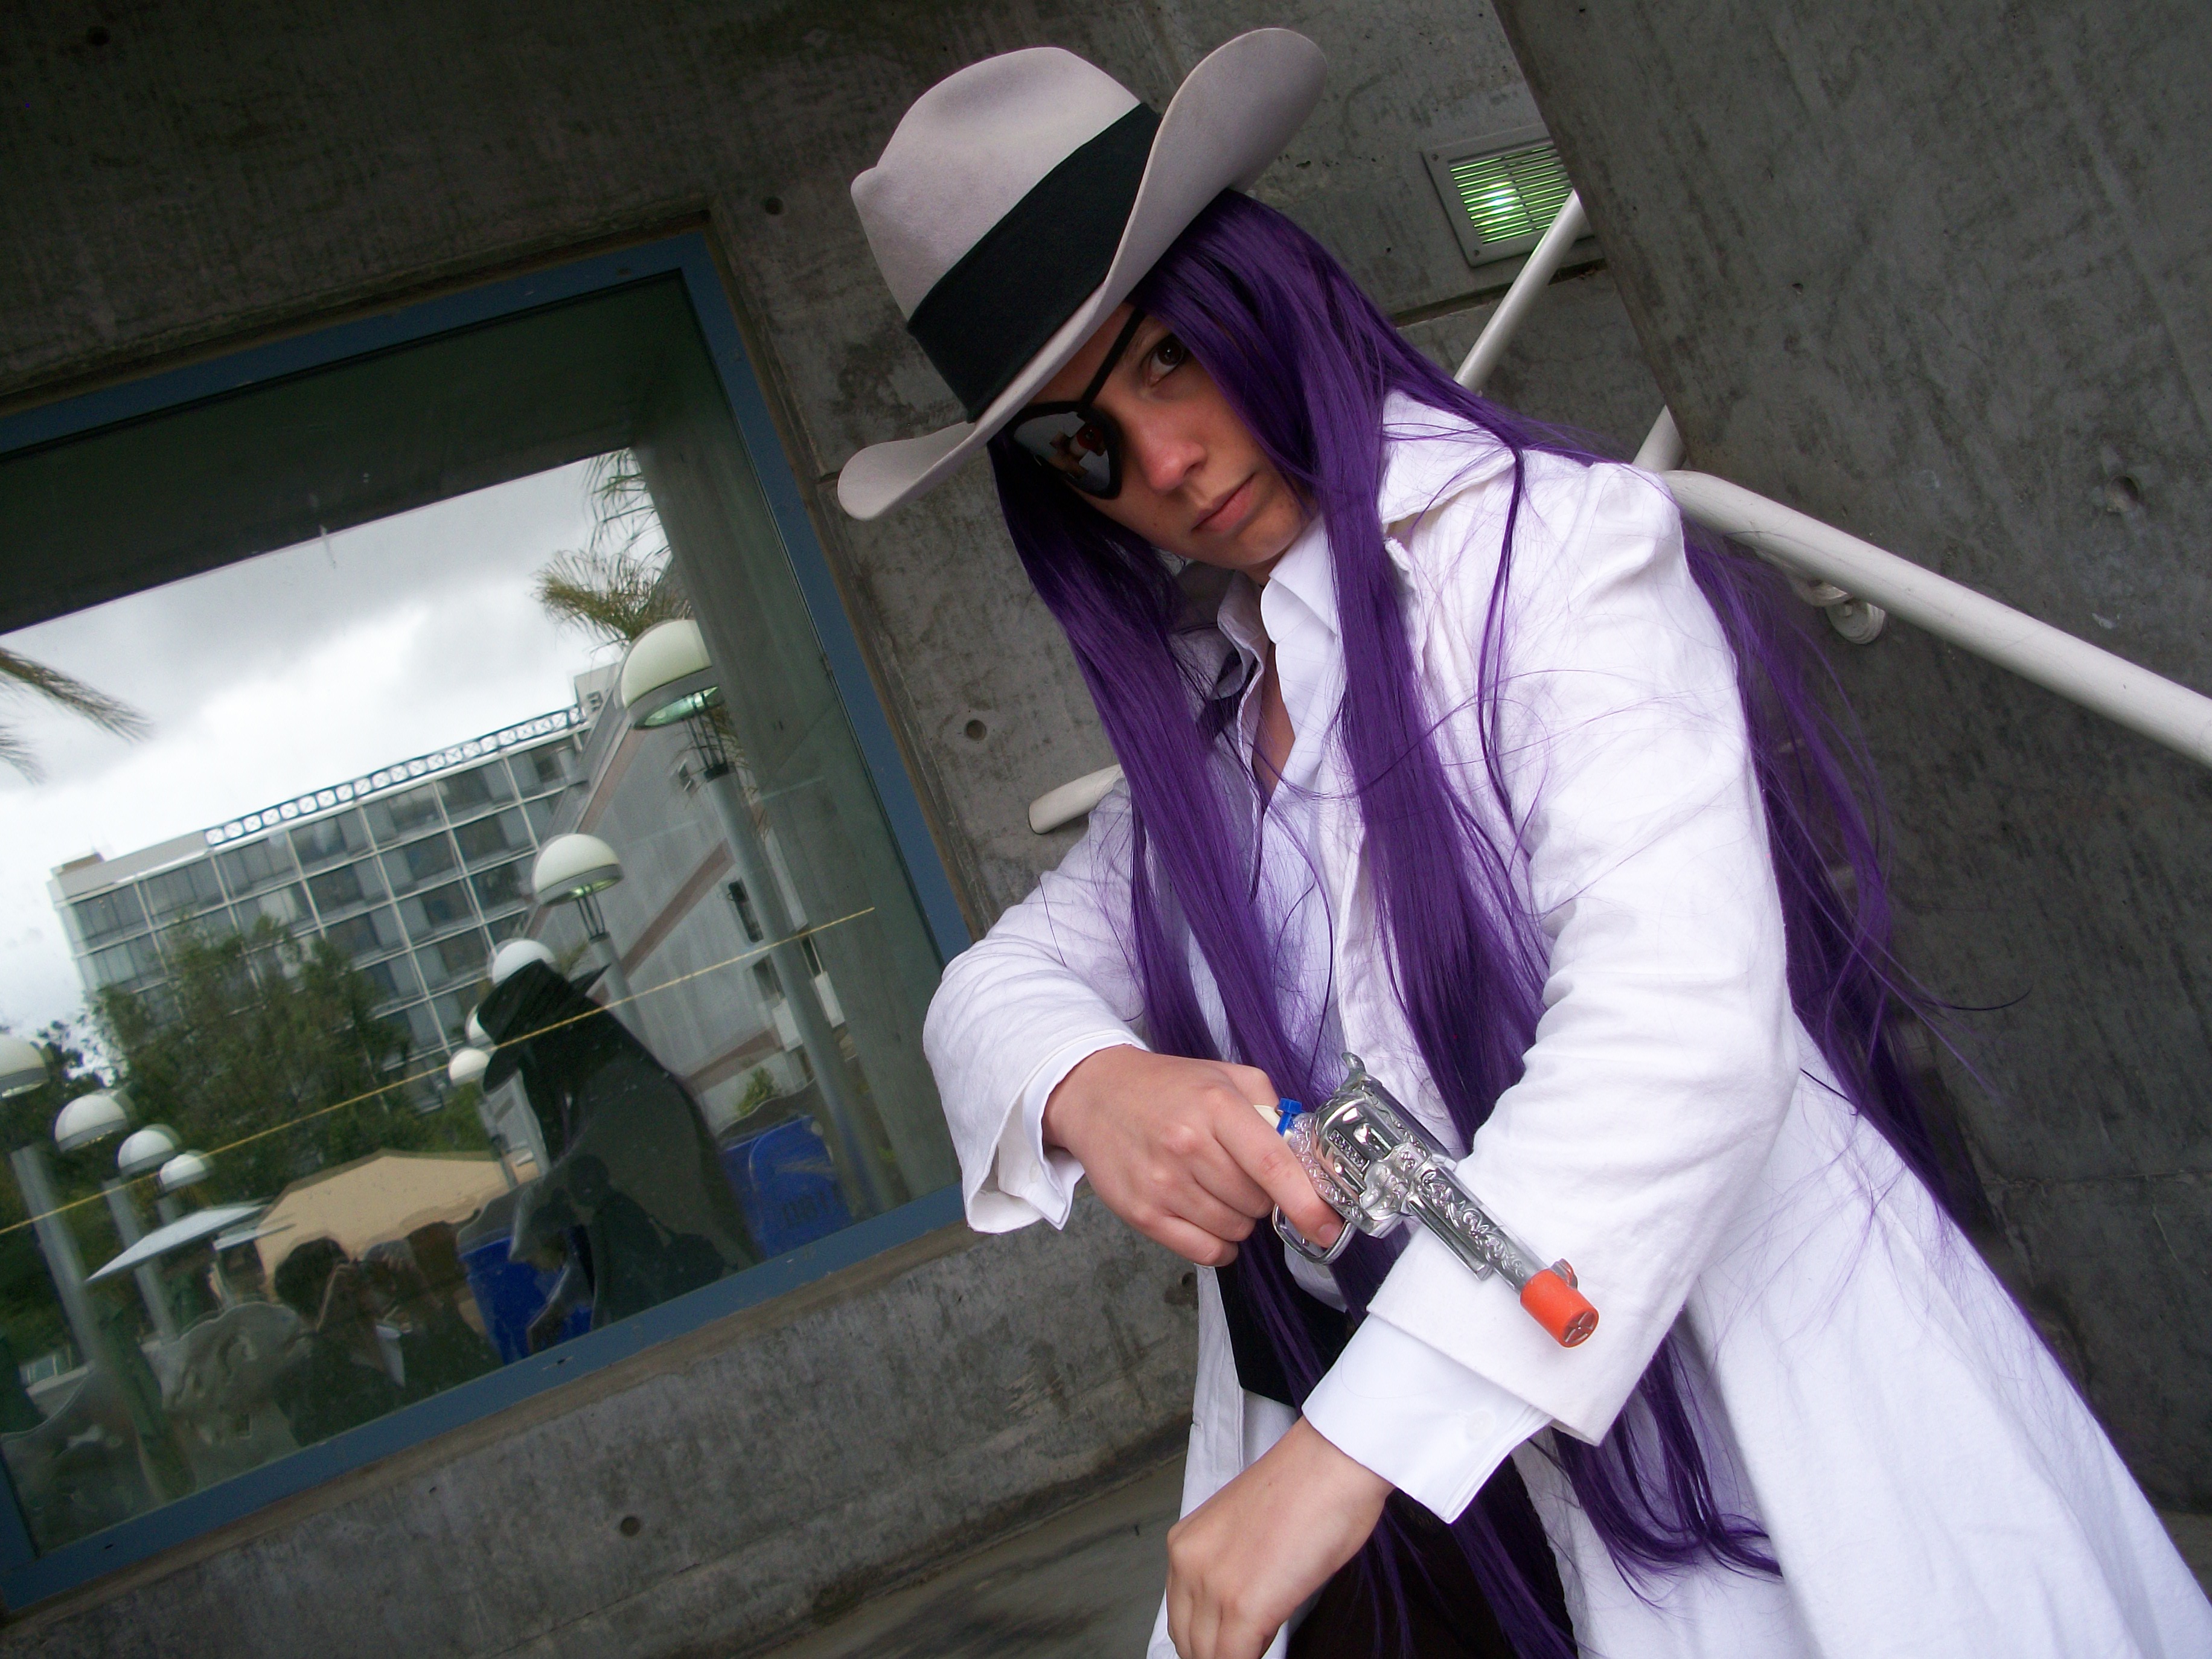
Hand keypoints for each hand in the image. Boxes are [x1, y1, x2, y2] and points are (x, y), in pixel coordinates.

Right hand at [1043, 1046, 1340, 1266]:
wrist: (1095, 1095)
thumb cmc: (1169, 1088)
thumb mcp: (1224, 1076)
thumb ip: (1272, 1108)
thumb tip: (1307, 1155)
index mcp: (1215, 1106)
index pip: (1272, 1164)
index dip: (1306, 1202)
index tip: (1329, 1226)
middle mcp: (1187, 1146)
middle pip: (1256, 1203)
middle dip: (1264, 1198)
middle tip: (1243, 1174)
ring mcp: (1162, 1184)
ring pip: (1233, 1230)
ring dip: (1240, 1218)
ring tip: (1218, 1188)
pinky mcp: (1142, 1213)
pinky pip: (1204, 1251)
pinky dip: (1220, 1244)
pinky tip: (1210, 1219)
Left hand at [1166, 1418, 1390, 1658]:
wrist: (1333, 1463)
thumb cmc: (1307, 1489)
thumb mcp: (1244, 1532)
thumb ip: (1228, 1570)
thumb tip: (1235, 1613)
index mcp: (1185, 1544)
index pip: (1182, 1619)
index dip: (1208, 1642)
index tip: (1229, 1648)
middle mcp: (1188, 1563)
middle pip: (1189, 1641)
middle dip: (1218, 1654)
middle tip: (1248, 1651)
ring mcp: (1213, 1586)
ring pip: (1208, 1655)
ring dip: (1235, 1658)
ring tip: (1261, 1648)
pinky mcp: (1244, 1607)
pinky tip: (1270, 1653)